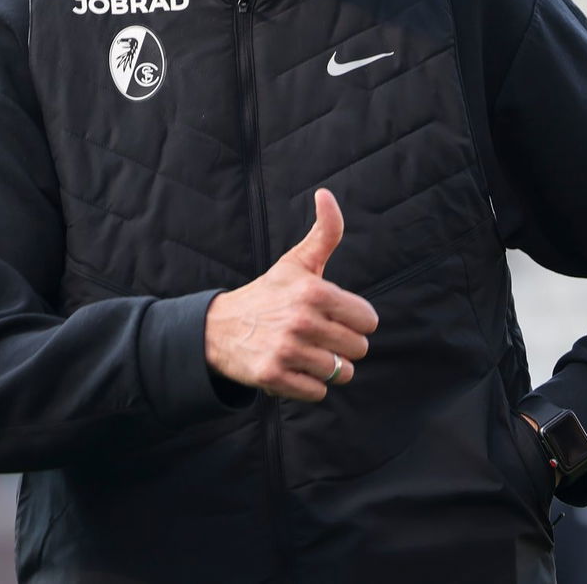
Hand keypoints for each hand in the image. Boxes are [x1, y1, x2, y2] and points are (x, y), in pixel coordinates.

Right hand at [204, 189, 379, 401]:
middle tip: (320, 337)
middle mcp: (302, 321)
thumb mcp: (297, 261)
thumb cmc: (268, 294)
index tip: (336, 317)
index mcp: (314, 292)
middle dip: (344, 346)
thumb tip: (326, 194)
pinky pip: (317, 392)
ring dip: (327, 367)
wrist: (218, 328)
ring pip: (340, 372)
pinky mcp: (274, 377)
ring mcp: (287, 351)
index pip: (368, 321)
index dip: (356, 321)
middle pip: (358, 349)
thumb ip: (324, 232)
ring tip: (307, 353)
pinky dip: (310, 385)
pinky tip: (294, 369)